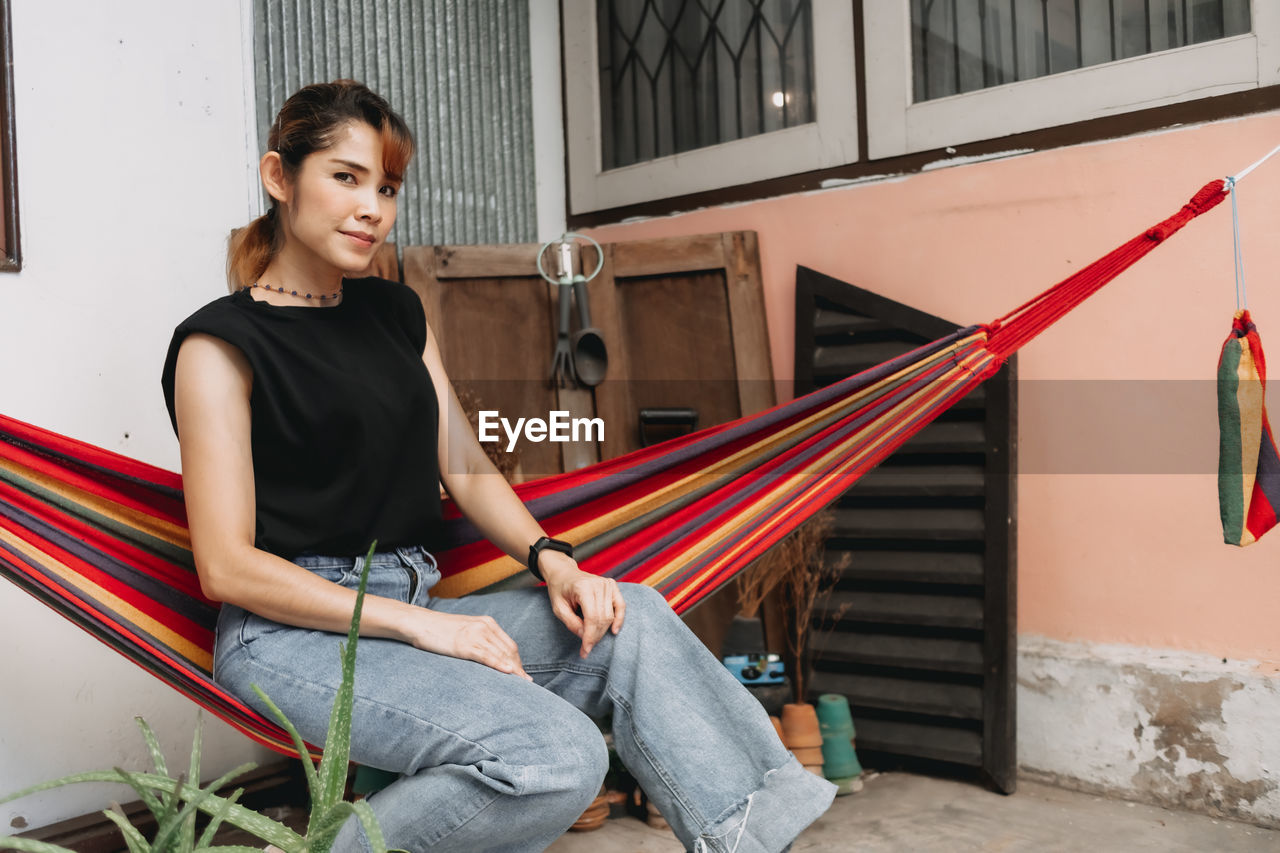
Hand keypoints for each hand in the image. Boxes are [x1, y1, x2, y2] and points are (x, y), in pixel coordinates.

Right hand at [401, 609, 532, 680]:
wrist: (420, 622)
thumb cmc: (439, 630)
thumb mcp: (465, 631)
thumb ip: (480, 640)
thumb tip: (491, 658)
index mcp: (487, 623)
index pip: (510, 645)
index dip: (518, 661)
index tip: (523, 675)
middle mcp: (485, 626)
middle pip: (509, 651)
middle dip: (519, 668)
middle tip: (526, 684)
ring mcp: (476, 634)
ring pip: (501, 654)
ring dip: (514, 670)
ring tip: (522, 685)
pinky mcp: (465, 644)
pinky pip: (487, 656)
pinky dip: (500, 665)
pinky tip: (509, 673)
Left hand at [540, 552, 625, 658]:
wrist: (564, 573)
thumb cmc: (559, 590)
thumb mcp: (558, 608)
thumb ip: (571, 622)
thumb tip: (584, 636)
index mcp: (583, 587)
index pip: (592, 617)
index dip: (590, 636)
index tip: (585, 650)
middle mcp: (598, 584)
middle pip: (602, 618)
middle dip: (595, 636)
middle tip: (586, 648)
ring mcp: (607, 584)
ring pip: (610, 615)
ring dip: (602, 631)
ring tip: (592, 639)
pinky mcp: (612, 585)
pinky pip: (621, 605)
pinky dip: (619, 619)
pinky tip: (614, 630)